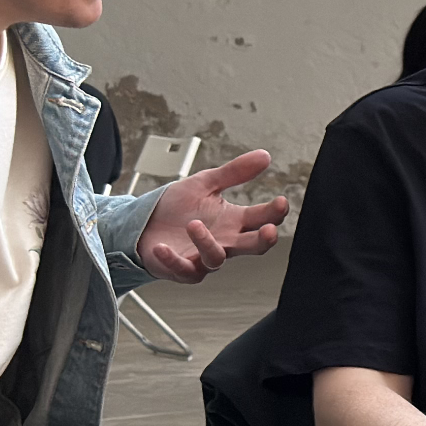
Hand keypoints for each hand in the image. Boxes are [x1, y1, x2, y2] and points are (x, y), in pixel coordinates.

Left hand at [139, 150, 287, 280]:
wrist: (145, 222)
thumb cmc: (177, 206)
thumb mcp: (205, 183)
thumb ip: (234, 172)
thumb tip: (264, 156)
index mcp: (233, 221)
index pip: (262, 219)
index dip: (274, 213)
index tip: (281, 202)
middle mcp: (224, 241)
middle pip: (252, 246)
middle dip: (263, 240)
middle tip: (269, 231)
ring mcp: (204, 257)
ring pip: (216, 258)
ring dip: (207, 242)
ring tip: (193, 224)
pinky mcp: (182, 269)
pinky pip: (183, 269)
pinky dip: (172, 260)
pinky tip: (163, 247)